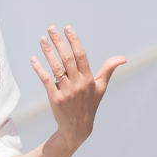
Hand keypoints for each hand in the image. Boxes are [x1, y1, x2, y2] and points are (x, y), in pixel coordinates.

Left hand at [31, 25, 125, 152]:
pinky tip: (33, 59)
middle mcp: (78, 83)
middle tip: (50, 28)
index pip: (81, 55)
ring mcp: (66, 91)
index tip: (67, 28)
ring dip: (48, 52)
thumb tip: (122, 58)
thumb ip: (108, 70)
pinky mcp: (55, 98)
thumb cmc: (89, 104)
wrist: (77, 128)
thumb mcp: (101, 87)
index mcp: (89, 78)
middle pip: (67, 58)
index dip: (74, 41)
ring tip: (42, 39)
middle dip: (59, 42)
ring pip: (56, 68)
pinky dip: (39, 69)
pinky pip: (46, 80)